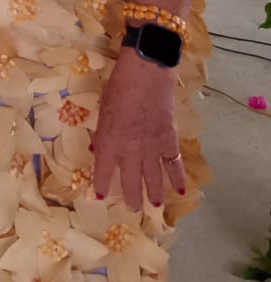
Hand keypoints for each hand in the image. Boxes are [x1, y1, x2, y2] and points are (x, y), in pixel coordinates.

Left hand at [91, 50, 184, 209]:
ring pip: (153, 178)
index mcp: (109, 141)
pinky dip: (178, 178)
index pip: (103, 170)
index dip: (101, 184)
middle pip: (131, 180)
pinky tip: (181, 190)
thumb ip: (102, 133)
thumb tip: (99, 151)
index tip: (100, 196)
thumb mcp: (103, 109)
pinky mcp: (169, 140)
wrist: (146, 73)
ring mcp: (152, 147)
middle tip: (132, 208)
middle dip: (130, 197)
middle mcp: (130, 150)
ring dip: (154, 194)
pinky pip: (174, 164)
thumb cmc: (119, 86)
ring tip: (153, 205)